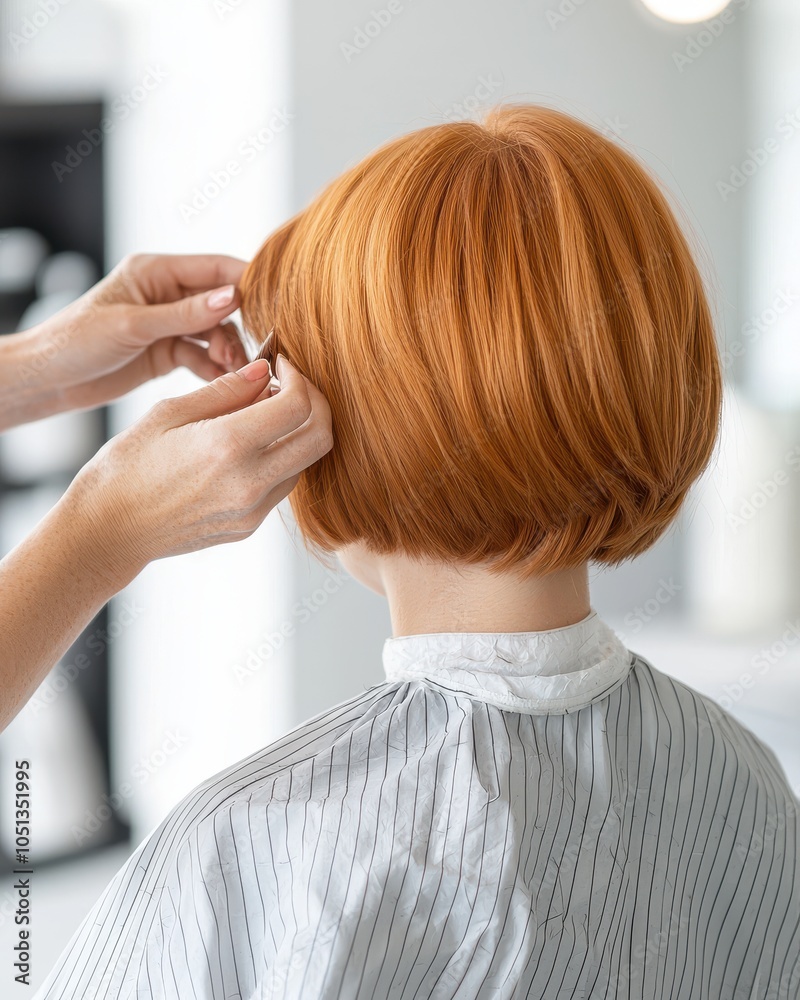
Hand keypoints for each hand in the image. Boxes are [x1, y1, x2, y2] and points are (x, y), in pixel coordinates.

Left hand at [12, 253, 250, 417]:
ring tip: (235, 372)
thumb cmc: (77, 341)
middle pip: (221, 304)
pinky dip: (215, 368)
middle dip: (240, 327)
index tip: (274, 306)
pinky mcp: (167, 351)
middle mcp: (167, 294)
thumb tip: (232, 297)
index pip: (215, 268)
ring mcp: (169, 323)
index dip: (246, 284)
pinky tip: (225, 382)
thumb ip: (185, 314)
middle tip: (251, 355)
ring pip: (216, 333)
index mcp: (156, 272)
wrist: (49, 379)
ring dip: (229, 351)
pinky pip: (203, 356)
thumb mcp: (133, 325)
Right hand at [63, 354, 332, 584]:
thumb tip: (265, 370)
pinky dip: (281, 458)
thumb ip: (226, 391)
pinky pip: (283, 485)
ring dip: (298, 432)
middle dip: (316, 403)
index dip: (299, 377)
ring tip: (264, 414)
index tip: (281, 364)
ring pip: (306, 462)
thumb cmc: (127, 466)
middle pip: (321, 437)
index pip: (299, 406)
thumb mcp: (169, 413)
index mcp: (227, 446)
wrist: (108, 529)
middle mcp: (249, 483)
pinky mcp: (249, 527)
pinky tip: (251, 445)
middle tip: (290, 385)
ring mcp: (253, 511)